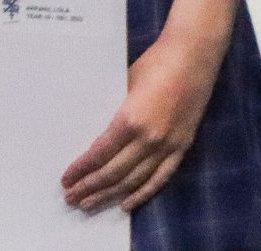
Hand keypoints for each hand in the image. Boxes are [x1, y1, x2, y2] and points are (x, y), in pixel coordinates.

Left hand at [61, 29, 216, 213]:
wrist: (194, 55)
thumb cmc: (155, 62)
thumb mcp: (124, 84)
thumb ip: (114, 113)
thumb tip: (95, 135)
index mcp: (130, 119)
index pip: (99, 154)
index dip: (81, 170)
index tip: (66, 180)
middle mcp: (149, 138)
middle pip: (114, 172)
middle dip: (90, 187)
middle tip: (71, 198)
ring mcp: (168, 145)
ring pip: (134, 180)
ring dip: (110, 195)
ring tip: (90, 204)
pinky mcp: (183, 147)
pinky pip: (160, 177)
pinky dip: (143, 193)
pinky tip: (126, 204)